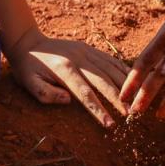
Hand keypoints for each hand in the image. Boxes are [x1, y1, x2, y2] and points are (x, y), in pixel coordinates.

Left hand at [7, 27, 129, 126]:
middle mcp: (79, 59)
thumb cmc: (28, 68)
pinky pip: (111, 60)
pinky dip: (123, 71)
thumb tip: (68, 100)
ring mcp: (86, 52)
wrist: (27, 41)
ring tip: (137, 100)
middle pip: (104, 81)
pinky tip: (134, 81)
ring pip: (111, 69)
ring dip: (126, 85)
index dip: (99, 110)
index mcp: (64, 70)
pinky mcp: (90, 49)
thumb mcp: (29, 83)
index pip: (85, 94)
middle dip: (119, 99)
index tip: (111, 124)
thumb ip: (46, 94)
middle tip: (131, 115)